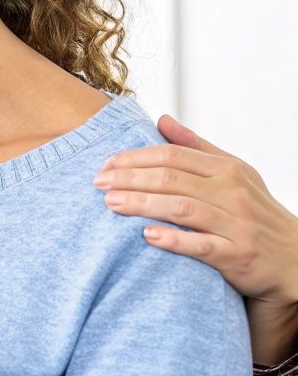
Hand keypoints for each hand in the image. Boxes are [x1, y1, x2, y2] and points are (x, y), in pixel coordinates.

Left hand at [96, 114, 297, 364]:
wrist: (293, 257)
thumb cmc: (254, 212)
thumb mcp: (232, 173)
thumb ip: (195, 147)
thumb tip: (162, 119)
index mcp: (227, 169)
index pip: (173, 155)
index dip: (135, 158)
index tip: (106, 164)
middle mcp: (233, 192)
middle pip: (172, 179)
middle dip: (130, 179)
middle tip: (98, 183)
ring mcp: (237, 223)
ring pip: (182, 208)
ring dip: (142, 204)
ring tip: (111, 203)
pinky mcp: (238, 254)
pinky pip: (202, 246)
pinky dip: (174, 239)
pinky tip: (147, 236)